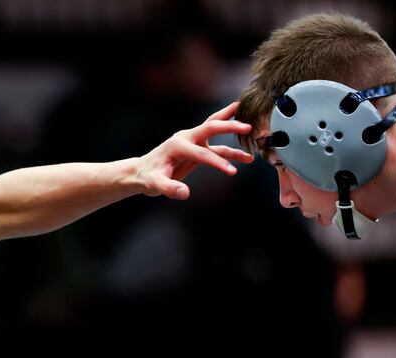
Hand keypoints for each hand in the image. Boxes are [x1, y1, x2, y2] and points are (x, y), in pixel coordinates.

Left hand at [135, 101, 252, 199]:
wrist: (142, 173)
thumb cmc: (147, 177)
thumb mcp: (154, 185)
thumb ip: (169, 188)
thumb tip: (184, 193)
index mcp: (177, 145)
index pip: (201, 152)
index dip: (216, 162)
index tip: (231, 172)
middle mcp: (186, 138)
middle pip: (210, 126)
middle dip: (229, 125)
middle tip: (248, 126)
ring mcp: (193, 142)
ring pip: (216, 131)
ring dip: (234, 131)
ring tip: (254, 132)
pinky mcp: (197, 149)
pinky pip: (217, 147)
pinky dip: (232, 150)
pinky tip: (246, 157)